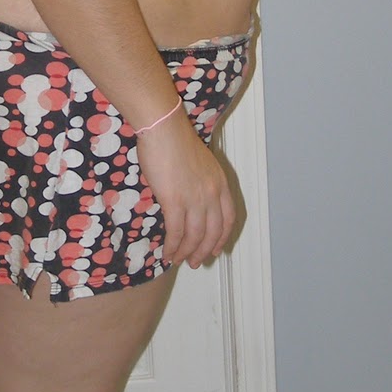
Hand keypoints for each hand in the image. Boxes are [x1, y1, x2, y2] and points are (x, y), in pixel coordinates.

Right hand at [136, 111, 234, 268]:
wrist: (163, 129)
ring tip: (179, 261)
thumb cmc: (174, 139)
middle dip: (204, 251)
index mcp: (220, 183)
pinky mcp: (175, 201)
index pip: (228, 218)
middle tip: (196, 263)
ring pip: (195, 236)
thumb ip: (199, 183)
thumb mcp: (198, 163)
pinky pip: (177, 232)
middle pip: (213, 232)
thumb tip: (189, 201)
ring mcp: (195, 198)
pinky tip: (168, 253)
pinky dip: (173, 246)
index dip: (222, 237)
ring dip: (187, 252)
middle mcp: (212, 193)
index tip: (216, 249)